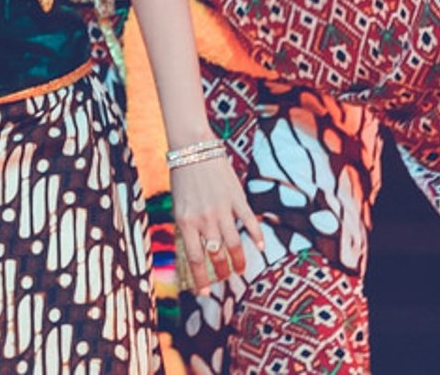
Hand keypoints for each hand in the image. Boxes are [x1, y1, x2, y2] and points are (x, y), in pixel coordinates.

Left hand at [168, 149, 265, 293]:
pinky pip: (249, 222)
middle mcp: (204, 219)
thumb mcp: (179, 205)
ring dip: (239, 261)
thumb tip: (197, 251)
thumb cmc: (182, 177)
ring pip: (234, 244)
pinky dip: (256, 237)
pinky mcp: (236, 198)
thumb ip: (188, 227)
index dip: (201, 280)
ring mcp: (222, 209)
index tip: (205, 293)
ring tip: (241, 269)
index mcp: (185, 222)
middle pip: (217, 256)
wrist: (192, 147)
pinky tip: (261, 247)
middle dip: (223, 272)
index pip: (195, 259)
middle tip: (227, 278)